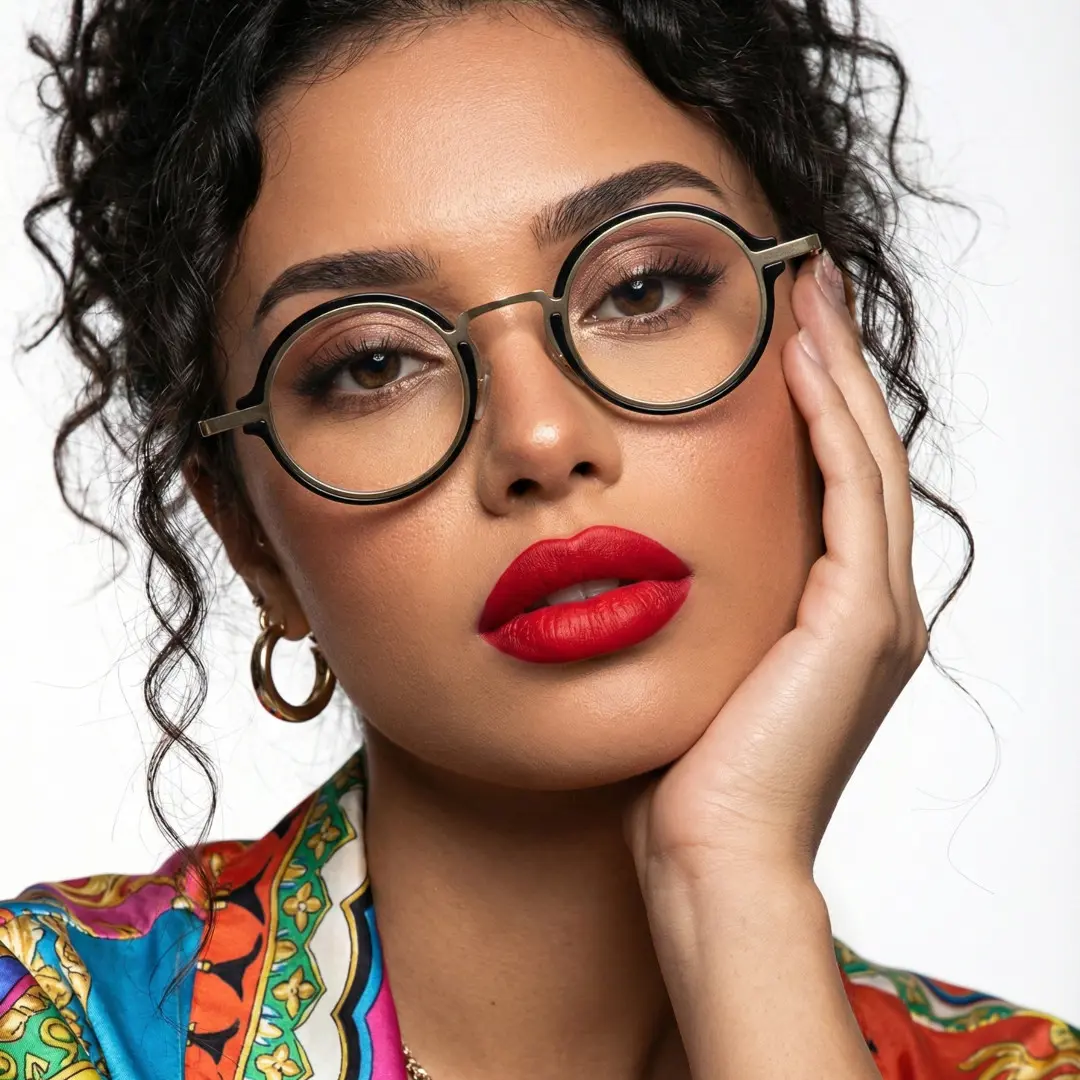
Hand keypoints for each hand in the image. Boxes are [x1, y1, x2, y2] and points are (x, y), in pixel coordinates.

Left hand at [625, 251, 927, 887]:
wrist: (707, 856)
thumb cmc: (683, 772)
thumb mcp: (693, 661)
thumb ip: (698, 602)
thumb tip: (644, 558)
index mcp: (836, 615)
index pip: (832, 478)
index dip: (814, 398)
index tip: (777, 330)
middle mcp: (873, 604)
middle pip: (860, 451)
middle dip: (832, 362)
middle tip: (803, 282)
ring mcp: (878, 610)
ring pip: (866, 456)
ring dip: (836, 370)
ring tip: (806, 291)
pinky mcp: (861, 620)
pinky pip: (850, 490)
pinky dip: (830, 418)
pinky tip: (798, 356)